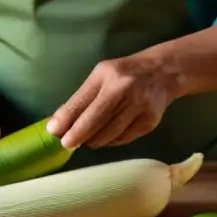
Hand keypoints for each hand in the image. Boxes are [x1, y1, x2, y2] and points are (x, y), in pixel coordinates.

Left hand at [46, 55, 174, 149]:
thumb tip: (57, 125)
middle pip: (95, 121)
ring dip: (93, 140)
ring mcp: (140, 107)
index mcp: (107, 75)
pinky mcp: (150, 122)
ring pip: (108, 134)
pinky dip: (110, 141)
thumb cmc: (123, 74)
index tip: (54, 132)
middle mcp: (124, 89)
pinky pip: (123, 139)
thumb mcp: (100, 77)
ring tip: (87, 139)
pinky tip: (106, 136)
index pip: (82, 101)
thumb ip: (80, 99)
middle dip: (77, 135)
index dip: (67, 119)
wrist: (162, 72)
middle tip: (67, 143)